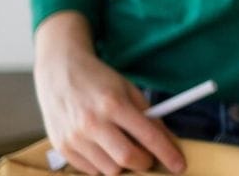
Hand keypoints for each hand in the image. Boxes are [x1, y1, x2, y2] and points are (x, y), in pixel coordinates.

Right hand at [33, 12, 185, 174]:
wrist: (59, 72)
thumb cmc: (98, 80)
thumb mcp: (128, 89)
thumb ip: (149, 116)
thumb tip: (168, 142)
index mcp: (113, 103)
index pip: (147, 136)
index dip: (167, 153)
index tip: (179, 165)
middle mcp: (92, 122)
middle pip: (127, 159)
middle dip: (145, 163)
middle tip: (148, 157)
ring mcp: (74, 137)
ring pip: (109, 169)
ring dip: (122, 165)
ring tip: (121, 146)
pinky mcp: (62, 147)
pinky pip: (90, 170)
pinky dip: (102, 164)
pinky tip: (103, 147)